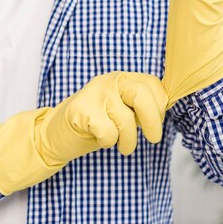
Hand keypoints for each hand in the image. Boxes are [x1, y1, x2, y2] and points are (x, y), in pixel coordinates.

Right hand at [36, 71, 168, 164]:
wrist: (56, 135)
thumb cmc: (95, 125)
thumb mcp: (122, 112)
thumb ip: (140, 107)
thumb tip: (165, 110)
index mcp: (122, 78)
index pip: (152, 84)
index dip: (160, 106)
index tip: (155, 123)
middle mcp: (109, 80)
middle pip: (142, 94)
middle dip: (153, 120)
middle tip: (153, 139)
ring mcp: (94, 92)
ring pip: (125, 120)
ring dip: (128, 141)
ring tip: (121, 145)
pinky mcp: (81, 109)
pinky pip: (108, 132)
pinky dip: (108, 142)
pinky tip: (99, 138)